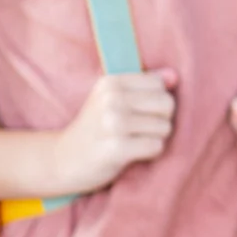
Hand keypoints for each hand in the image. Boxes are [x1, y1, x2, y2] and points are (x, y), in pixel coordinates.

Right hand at [55, 70, 177, 193]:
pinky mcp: (116, 148)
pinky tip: (130, 154)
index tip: (136, 113)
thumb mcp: (113, 99)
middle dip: (160, 120)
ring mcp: (112, 123)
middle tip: (137, 131)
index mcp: (111, 82)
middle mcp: (111, 99)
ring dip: (154, 139)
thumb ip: (145, 84)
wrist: (62, 160)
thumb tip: (174, 76)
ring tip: (132, 142)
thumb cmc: (96, 128)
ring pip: (165, 127)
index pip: (160, 85)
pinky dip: (150, 154)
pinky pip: (156, 146)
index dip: (156, 102)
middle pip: (167, 104)